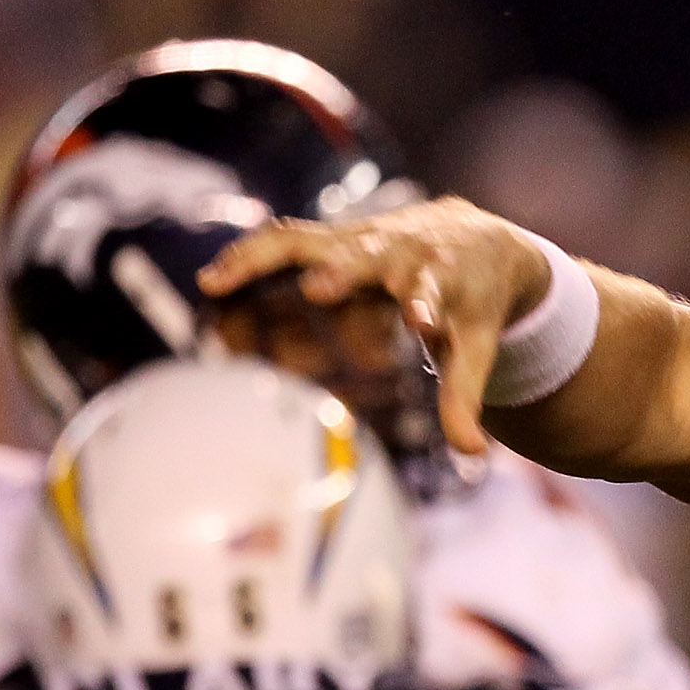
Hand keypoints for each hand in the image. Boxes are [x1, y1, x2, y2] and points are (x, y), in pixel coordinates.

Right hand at [202, 199, 551, 455]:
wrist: (477, 238)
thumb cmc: (474, 298)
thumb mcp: (477, 344)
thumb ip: (464, 396)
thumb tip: (473, 453)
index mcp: (442, 277)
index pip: (435, 291)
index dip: (427, 306)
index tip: (421, 323)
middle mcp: (398, 251)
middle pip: (368, 255)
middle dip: (345, 269)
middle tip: (320, 287)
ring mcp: (360, 239)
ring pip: (307, 240)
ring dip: (262, 258)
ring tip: (217, 282)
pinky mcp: (334, 235)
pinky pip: (284, 241)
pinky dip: (248, 256)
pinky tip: (212, 279)